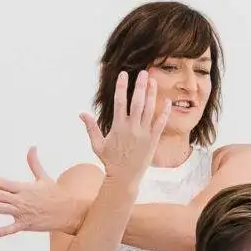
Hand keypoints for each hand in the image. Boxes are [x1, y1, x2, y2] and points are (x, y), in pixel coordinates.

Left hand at [0, 147, 82, 236]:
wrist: (71, 211)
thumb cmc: (57, 194)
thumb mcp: (44, 178)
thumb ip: (34, 163)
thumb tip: (32, 147)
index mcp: (25, 188)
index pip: (3, 183)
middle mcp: (23, 200)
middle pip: (0, 195)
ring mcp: (25, 213)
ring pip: (4, 209)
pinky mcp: (28, 224)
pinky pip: (14, 229)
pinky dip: (4, 231)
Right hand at [79, 69, 170, 184]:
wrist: (125, 177)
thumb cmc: (110, 161)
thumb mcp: (97, 144)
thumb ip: (91, 128)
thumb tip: (82, 113)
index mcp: (118, 127)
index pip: (120, 102)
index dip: (122, 87)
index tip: (123, 75)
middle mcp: (132, 128)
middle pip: (137, 102)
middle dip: (140, 86)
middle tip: (143, 72)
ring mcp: (144, 134)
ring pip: (150, 110)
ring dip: (152, 94)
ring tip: (153, 81)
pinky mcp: (154, 140)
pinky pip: (161, 124)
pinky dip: (165, 112)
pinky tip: (168, 101)